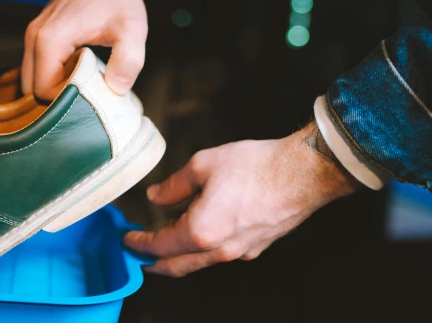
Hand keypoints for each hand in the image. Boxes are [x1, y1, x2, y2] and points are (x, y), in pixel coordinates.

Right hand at [22, 0, 176, 99]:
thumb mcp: (133, 31)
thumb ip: (128, 62)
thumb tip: (116, 89)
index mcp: (50, 39)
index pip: (43, 90)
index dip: (66, 100)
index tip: (91, 94)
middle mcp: (34, 36)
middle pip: (31, 88)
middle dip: (56, 97)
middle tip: (86, 94)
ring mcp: (32, 33)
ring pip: (30, 77)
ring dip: (53, 86)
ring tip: (83, 82)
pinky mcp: (36, 32)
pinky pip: (35, 65)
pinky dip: (51, 74)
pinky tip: (77, 69)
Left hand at [124, 123, 360, 276]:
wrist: (303, 173)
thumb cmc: (255, 166)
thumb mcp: (202, 165)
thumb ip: (173, 186)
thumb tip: (155, 197)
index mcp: (200, 231)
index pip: (160, 245)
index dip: (140, 243)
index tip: (127, 239)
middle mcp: (219, 250)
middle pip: (177, 265)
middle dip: (154, 262)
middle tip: (140, 256)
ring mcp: (240, 252)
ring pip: (199, 263)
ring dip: (178, 257)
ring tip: (165, 245)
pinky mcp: (256, 247)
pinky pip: (220, 255)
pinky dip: (202, 250)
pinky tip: (199, 235)